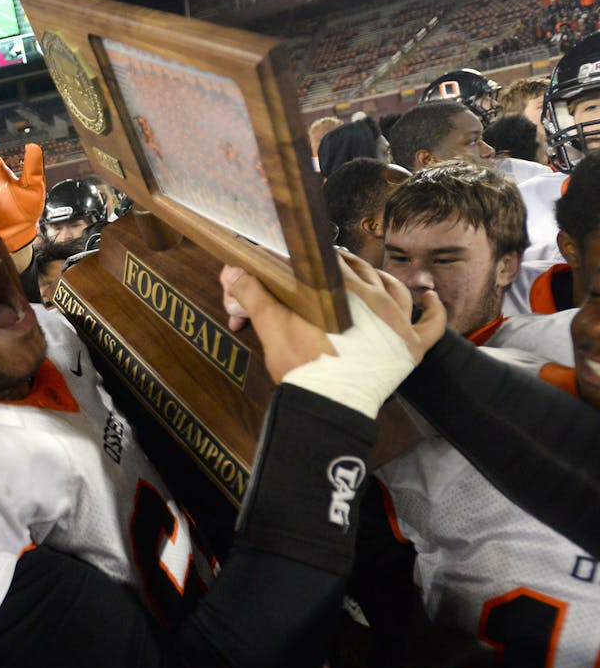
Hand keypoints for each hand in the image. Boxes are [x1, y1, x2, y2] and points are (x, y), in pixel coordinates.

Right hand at [221, 251, 444, 384]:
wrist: (328, 405)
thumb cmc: (301, 366)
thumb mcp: (272, 326)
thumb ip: (253, 294)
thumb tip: (232, 270)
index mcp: (347, 289)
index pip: (330, 263)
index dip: (310, 262)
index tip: (300, 264)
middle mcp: (379, 299)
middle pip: (361, 273)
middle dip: (341, 268)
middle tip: (325, 269)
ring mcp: (399, 323)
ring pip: (395, 288)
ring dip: (380, 278)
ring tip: (366, 274)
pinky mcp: (411, 348)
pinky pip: (433, 323)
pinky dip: (433, 308)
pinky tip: (430, 296)